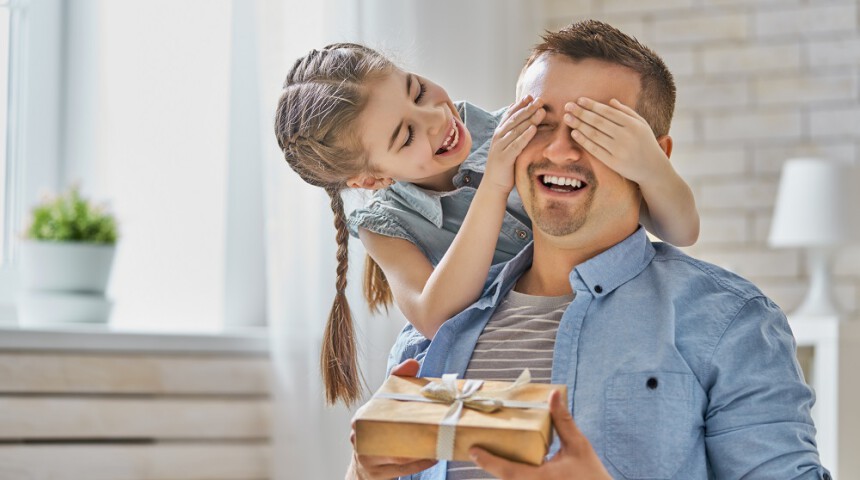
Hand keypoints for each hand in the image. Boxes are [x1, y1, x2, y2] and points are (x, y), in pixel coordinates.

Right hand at [347, 359, 436, 479]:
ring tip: (440, 441)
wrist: (365, 467)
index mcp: (362, 417)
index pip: (380, 405)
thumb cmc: (379, 432)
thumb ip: (397, 382)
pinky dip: (419, 463)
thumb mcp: (383, 408)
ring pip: (397, 453)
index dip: (402, 401)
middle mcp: (359, 437)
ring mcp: (366, 457)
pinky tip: (434, 456)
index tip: (425, 399)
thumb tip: (413, 362)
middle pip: (390, 431)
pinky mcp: (376, 474)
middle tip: (438, 422)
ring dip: (420, 449)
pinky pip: (401, 469)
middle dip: (415, 428)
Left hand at [468, 390, 610, 479]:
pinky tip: (508, 464)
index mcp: (540, 479)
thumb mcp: (578, 446)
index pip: (508, 471)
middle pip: (505, 479)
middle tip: (476, 449)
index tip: (473, 451)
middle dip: (490, 465)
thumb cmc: (592, 475)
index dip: (489, 461)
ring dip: (501, 471)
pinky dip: (512, 476)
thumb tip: (554, 394)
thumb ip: (563, 421)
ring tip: (487, 455)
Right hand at [483, 95, 545, 191]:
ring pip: (516, 129)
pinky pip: (516, 144)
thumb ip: (515, 134)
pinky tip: (533, 129)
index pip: (510, 114)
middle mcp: (498, 137)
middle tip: (540, 100)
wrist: (494, 185)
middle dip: (528, 108)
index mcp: (500, 133)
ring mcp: (500, 147)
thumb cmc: (505, 166)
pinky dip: (525, 136)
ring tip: (541, 111)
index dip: (520, 104)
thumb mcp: (509, 147)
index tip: (531, 96)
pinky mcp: (504, 157)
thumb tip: (526, 122)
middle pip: (514, 119)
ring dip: (529, 119)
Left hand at [564, 97, 668, 185]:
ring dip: (579, 125)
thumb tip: (610, 101)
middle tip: (567, 106)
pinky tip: (574, 133)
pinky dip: (583, 140)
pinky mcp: (614, 162)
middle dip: (581, 113)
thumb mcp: (641, 124)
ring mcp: (619, 150)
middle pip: (598, 122)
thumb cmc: (645, 143)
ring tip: (567, 117)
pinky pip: (595, 149)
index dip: (592, 105)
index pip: (608, 112)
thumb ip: (626, 112)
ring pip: (594, 134)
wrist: (653, 168)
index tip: (579, 100)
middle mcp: (626, 136)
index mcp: (633, 124)